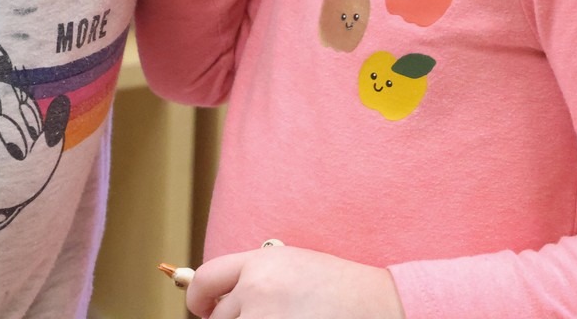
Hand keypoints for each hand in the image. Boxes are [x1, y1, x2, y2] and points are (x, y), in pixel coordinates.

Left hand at [185, 245, 403, 318]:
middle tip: (262, 317)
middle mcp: (258, 290)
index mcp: (261, 263)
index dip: (198, 298)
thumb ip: (253, 275)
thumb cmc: (337, 288)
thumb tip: (215, 300)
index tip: (202, 308)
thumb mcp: (292, 264)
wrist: (378, 304)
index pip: (205, 279)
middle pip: (217, 317)